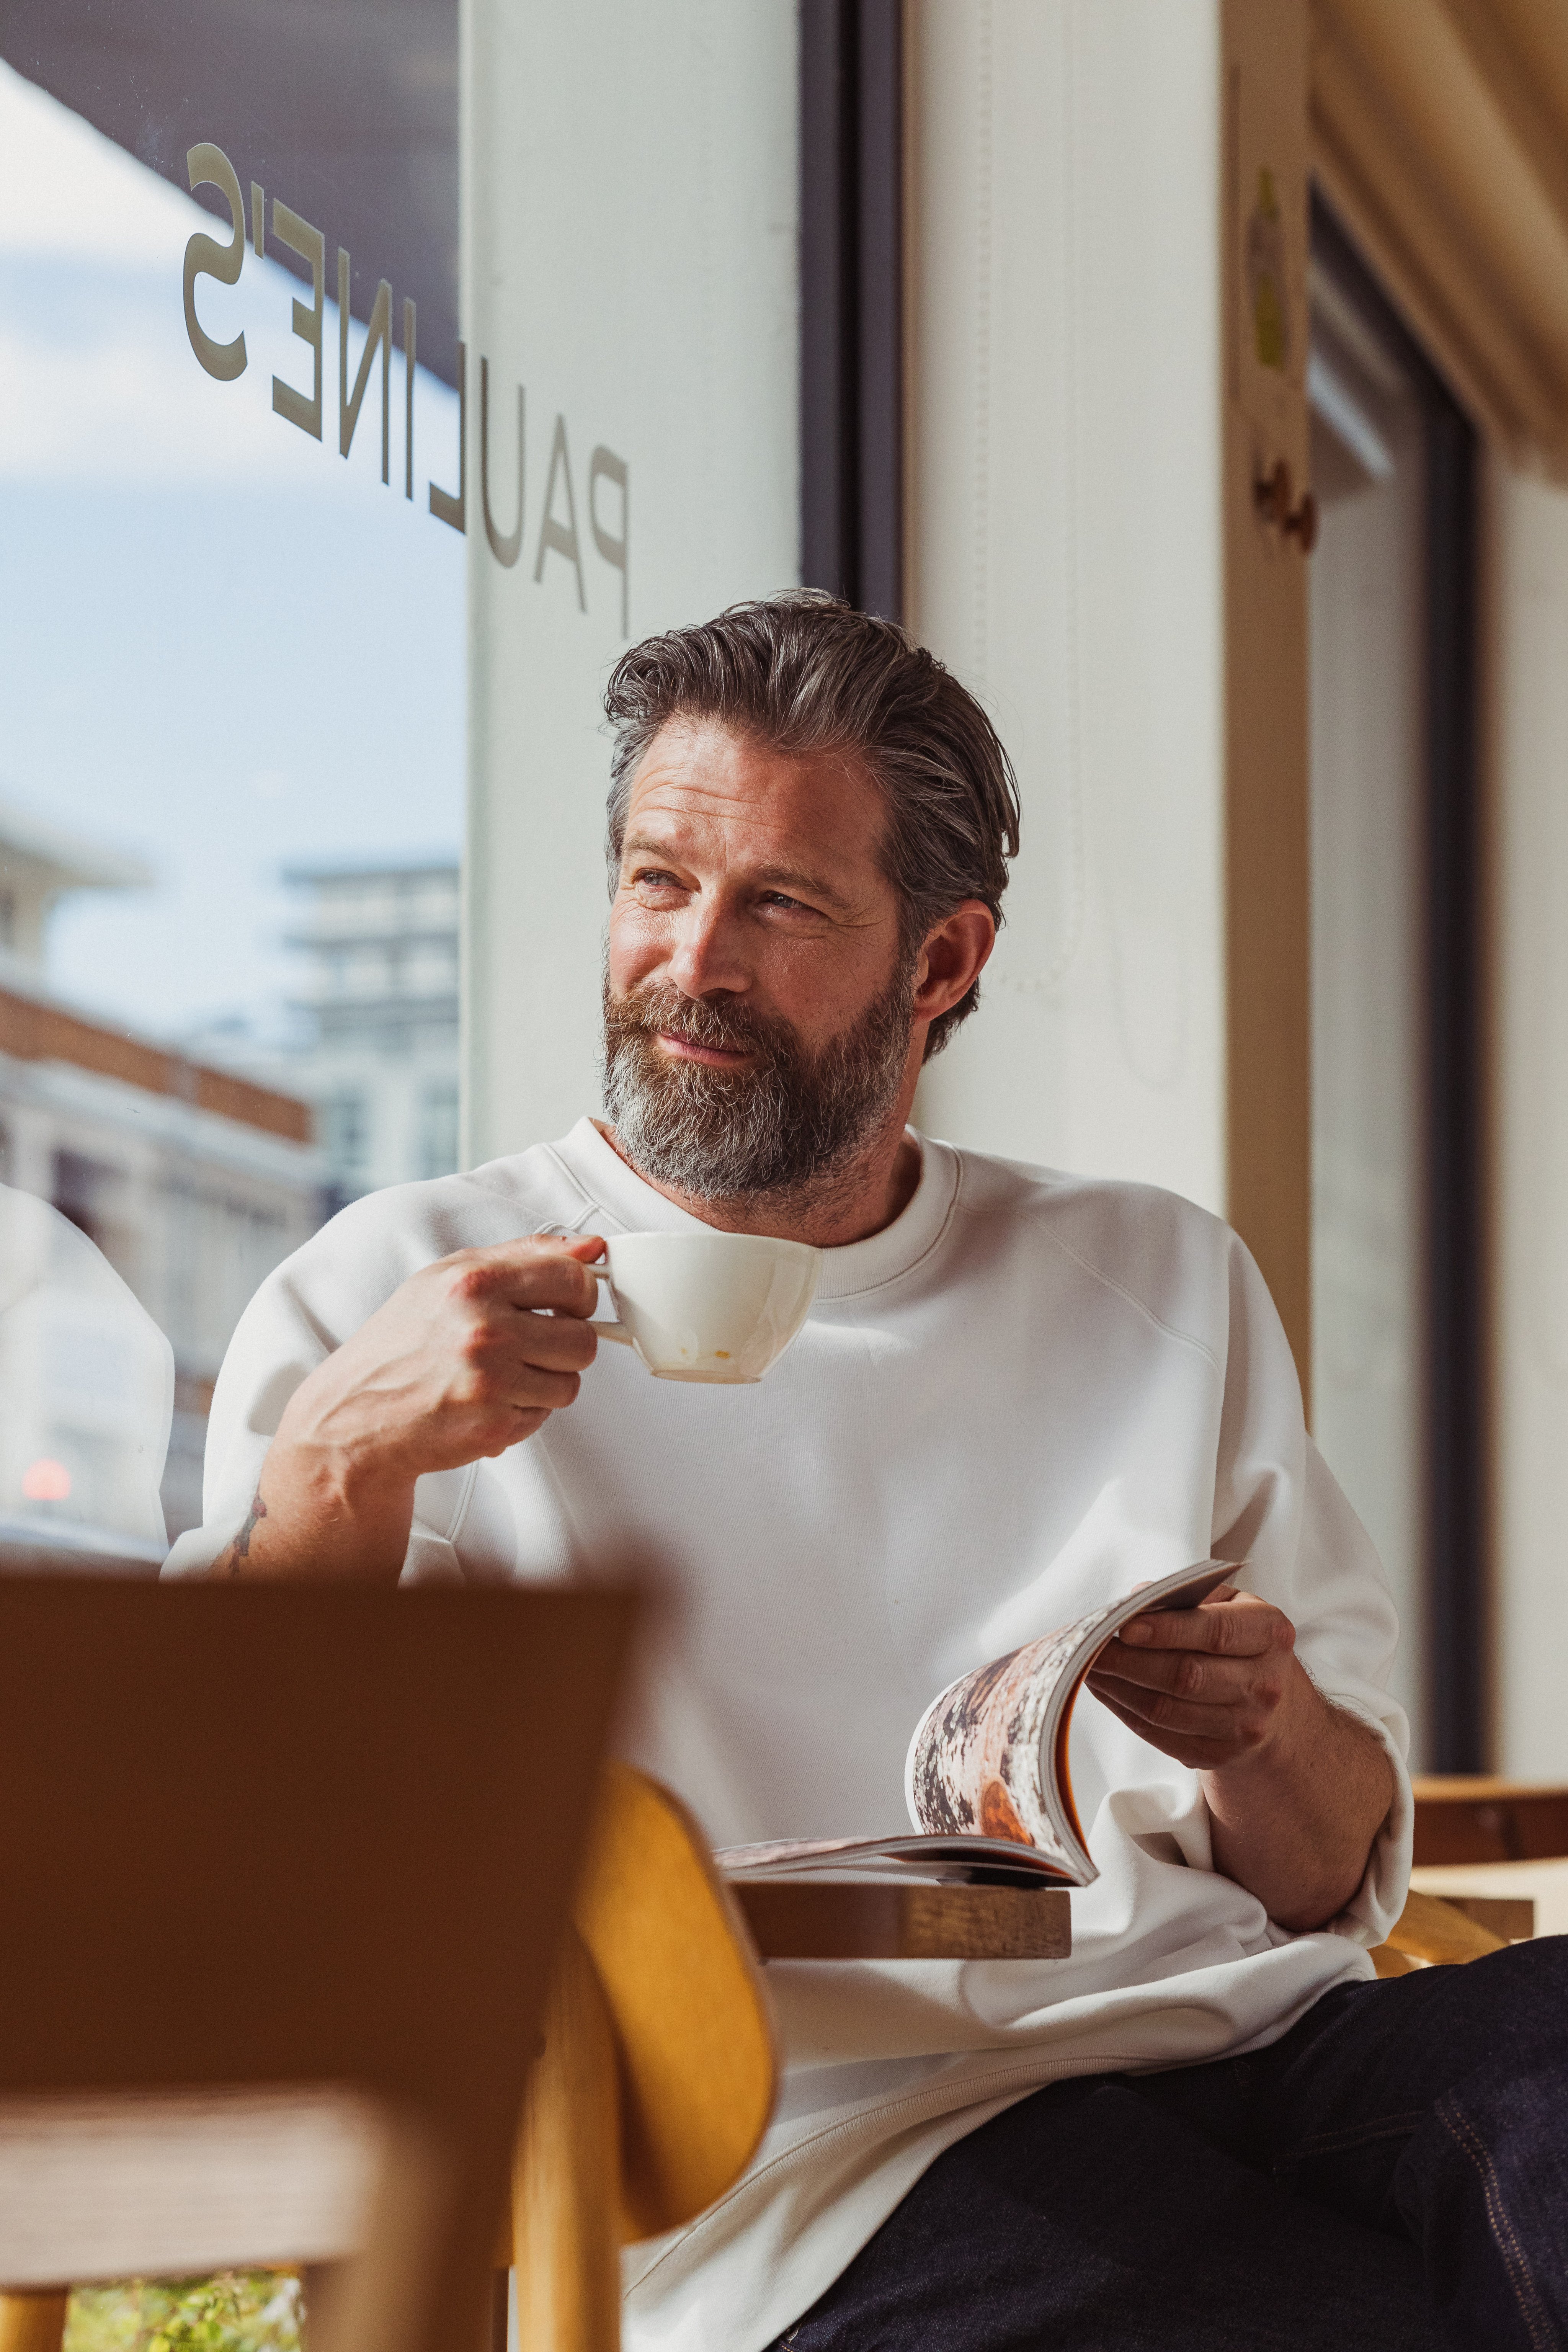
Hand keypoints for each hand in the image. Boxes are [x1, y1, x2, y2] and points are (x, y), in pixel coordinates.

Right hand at [275, 1233, 605, 1480]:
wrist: (356, 1414)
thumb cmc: (405, 1340)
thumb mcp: (450, 1276)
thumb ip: (525, 1254)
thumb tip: (591, 1247)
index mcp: (473, 1283)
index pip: (574, 1279)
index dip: (581, 1293)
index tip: (566, 1303)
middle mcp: (483, 1332)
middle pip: (584, 1339)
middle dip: (565, 1344)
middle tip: (530, 1344)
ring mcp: (490, 1384)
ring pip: (570, 1383)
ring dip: (545, 1381)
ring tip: (502, 1375)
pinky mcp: (494, 1427)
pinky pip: (545, 1415)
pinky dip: (524, 1410)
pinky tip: (487, 1401)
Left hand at [1085, 1589, 1302, 1772]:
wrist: (1274, 1705)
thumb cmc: (1241, 1642)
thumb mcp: (1229, 1605)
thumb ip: (1186, 1596)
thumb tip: (1137, 1598)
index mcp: (1270, 1634)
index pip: (1216, 1632)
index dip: (1167, 1630)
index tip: (1124, 1626)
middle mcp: (1264, 1684)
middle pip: (1186, 1676)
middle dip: (1129, 1660)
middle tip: (1089, 1645)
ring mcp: (1244, 1726)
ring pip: (1167, 1710)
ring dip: (1119, 1687)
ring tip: (1088, 1665)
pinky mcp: (1218, 1755)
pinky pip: (1160, 1735)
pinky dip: (1125, 1711)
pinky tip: (1106, 1690)